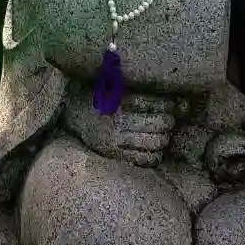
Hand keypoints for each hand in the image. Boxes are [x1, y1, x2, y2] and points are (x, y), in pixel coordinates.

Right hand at [62, 84, 176, 166]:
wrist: (73, 115)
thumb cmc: (99, 97)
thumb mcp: (114, 85)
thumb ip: (137, 89)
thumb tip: (169, 96)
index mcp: (119, 100)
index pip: (153, 103)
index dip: (167, 105)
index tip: (171, 104)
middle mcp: (118, 120)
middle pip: (158, 123)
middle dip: (168, 122)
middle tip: (168, 120)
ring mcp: (116, 139)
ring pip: (155, 142)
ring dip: (164, 138)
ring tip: (162, 134)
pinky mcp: (114, 154)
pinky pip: (144, 159)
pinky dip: (155, 155)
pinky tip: (153, 149)